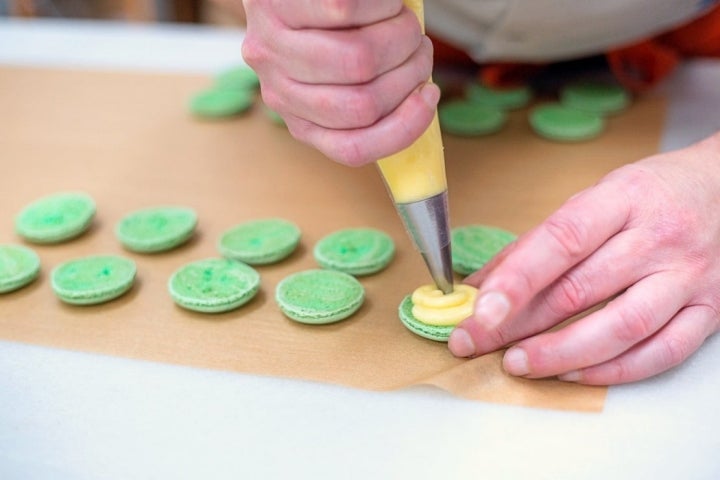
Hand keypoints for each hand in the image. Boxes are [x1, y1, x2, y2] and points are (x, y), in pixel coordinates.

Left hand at [241, 0, 439, 165]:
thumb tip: (423, 99)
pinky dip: (383, 4)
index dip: (404, 128)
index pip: (354, 149)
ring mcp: (274, 49)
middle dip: (411, 71)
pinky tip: (386, 0)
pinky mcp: (277, 5)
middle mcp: (280, 93)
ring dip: (401, 35)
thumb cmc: (320, 30)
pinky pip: (346, 10)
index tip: (431, 94)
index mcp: (303, 123)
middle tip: (419, 45)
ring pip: (359, 59)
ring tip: (404, 18)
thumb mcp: (341, 78)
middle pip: (365, 103)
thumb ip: (375, 95)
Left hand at [449, 133, 719, 384]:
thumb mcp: (599, 197)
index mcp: (624, 198)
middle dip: (518, 324)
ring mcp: (688, 277)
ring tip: (517, 363)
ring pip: (621, 327)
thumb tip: (484, 283)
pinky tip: (574, 373)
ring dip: (561, 353)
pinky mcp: (711, 310)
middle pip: (581, 290)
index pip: (561, 240)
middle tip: (474, 342)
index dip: (515, 279)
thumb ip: (543, 241)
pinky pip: (662, 351)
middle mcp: (659, 238)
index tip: (477, 309)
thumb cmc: (655, 193)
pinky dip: (614, 370)